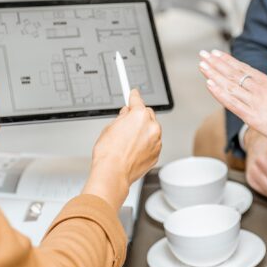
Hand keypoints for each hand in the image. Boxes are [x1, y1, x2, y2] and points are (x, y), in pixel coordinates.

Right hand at [84, 89, 161, 207]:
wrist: (113, 173)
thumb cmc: (109, 153)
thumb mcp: (110, 128)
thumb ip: (122, 117)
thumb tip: (126, 114)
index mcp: (139, 116)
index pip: (137, 100)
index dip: (134, 96)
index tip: (134, 93)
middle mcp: (151, 127)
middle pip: (148, 114)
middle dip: (139, 117)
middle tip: (128, 124)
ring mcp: (156, 141)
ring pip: (152, 130)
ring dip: (144, 131)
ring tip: (128, 142)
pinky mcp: (157, 153)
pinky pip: (153, 143)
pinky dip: (146, 144)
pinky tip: (133, 150)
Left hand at [198, 49, 266, 151]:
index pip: (244, 68)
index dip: (228, 61)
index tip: (216, 54)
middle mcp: (260, 89)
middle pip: (233, 73)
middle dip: (216, 64)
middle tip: (203, 55)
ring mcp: (256, 102)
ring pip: (230, 86)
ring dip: (214, 75)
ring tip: (202, 66)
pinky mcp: (253, 117)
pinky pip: (232, 103)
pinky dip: (219, 93)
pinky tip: (209, 85)